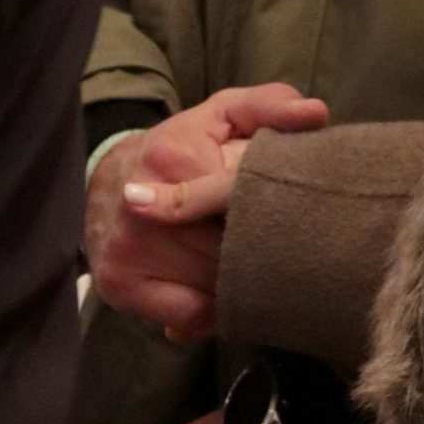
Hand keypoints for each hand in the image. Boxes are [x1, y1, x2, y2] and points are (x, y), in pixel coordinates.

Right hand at [87, 83, 326, 339]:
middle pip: (233, 251)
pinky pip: (189, 316)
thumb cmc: (182, 147)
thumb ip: (271, 107)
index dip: (276, 213)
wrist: (108, 179)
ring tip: (251, 262)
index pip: (243, 202)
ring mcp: (127, 250)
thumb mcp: (224, 114)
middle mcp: (142, 207)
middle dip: (262, 249)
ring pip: (215, 287)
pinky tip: (219, 291)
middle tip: (280, 243)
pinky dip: (212, 311)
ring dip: (241, 282)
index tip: (295, 215)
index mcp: (173, 158)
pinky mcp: (118, 285)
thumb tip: (316, 113)